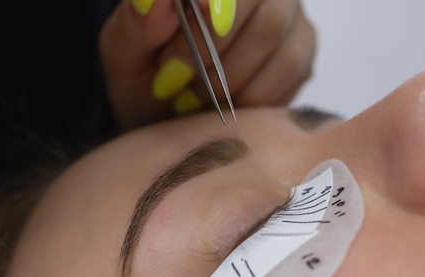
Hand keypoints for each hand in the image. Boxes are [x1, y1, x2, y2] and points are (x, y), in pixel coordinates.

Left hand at [99, 0, 315, 129]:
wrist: (168, 117)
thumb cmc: (146, 79)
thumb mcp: (124, 57)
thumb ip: (135, 25)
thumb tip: (155, 0)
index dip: (206, 16)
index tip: (171, 60)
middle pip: (265, 11)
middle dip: (213, 57)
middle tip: (175, 83)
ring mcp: (287, 17)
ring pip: (278, 42)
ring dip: (230, 81)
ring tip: (194, 97)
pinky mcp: (301, 53)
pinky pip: (289, 73)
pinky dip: (249, 97)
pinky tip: (221, 102)